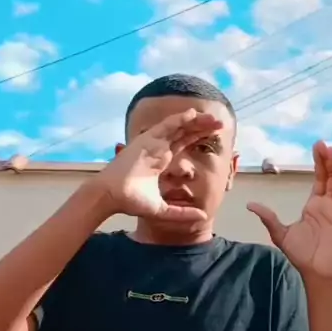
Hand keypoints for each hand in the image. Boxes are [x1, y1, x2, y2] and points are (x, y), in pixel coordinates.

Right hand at [95, 108, 221, 221]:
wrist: (112, 197)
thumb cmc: (131, 201)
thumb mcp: (163, 210)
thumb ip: (182, 213)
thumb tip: (203, 216)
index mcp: (161, 160)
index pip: (183, 143)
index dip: (197, 137)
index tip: (214, 135)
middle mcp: (157, 148)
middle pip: (183, 133)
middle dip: (201, 127)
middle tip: (219, 124)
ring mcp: (152, 143)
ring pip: (178, 127)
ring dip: (196, 121)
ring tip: (213, 118)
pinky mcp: (146, 140)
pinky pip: (166, 126)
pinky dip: (179, 119)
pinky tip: (193, 114)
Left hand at [248, 141, 331, 279]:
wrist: (315, 272)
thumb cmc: (302, 255)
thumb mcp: (280, 233)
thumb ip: (268, 217)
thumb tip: (250, 205)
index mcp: (314, 205)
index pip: (319, 178)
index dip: (318, 163)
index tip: (317, 148)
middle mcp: (327, 204)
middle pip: (329, 176)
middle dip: (326, 159)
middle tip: (322, 143)